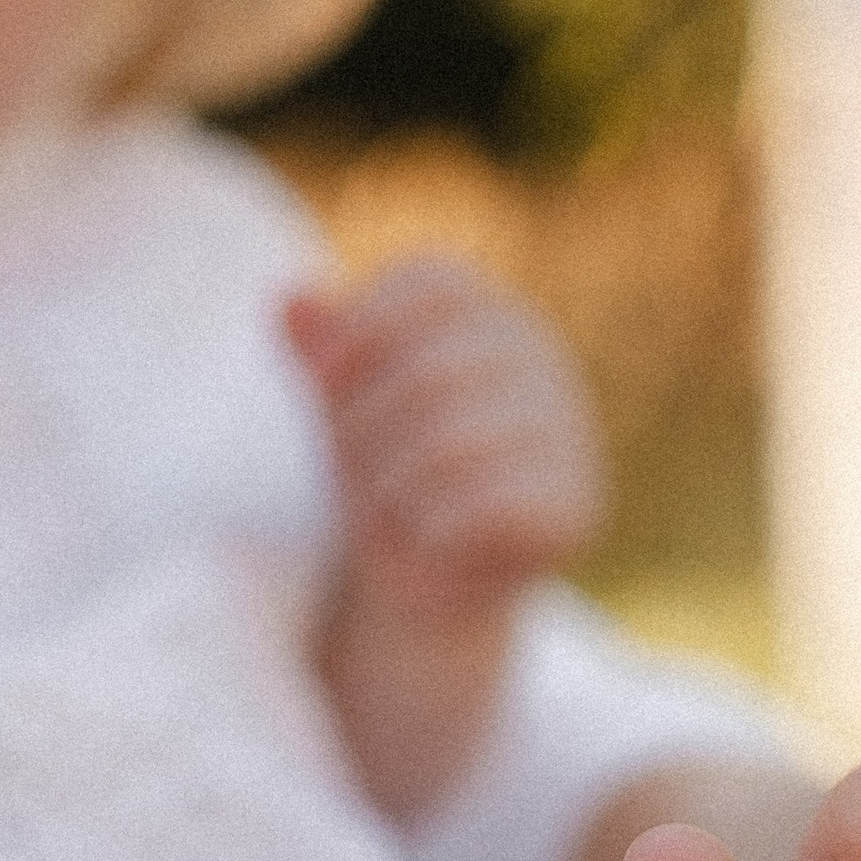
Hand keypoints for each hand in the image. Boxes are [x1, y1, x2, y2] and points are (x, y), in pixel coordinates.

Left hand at [288, 253, 604, 630]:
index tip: (327, 376)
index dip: (360, 324)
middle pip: (429, 365)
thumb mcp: (343, 405)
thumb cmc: (387, 471)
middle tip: (357, 470)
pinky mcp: (573, 506)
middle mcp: (542, 362)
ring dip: (393, 484)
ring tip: (395, 504)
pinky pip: (487, 505)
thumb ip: (324, 352)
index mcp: (492, 316)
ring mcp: (566, 433)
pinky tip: (434, 537)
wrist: (424, 578)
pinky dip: (435, 527)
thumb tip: (287, 300)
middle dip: (364, 424)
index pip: (429, 281)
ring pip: (452, 443)